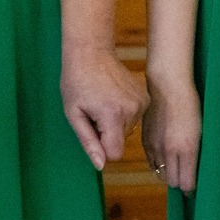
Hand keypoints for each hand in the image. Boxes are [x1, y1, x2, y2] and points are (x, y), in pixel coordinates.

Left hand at [62, 44, 147, 169]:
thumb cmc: (76, 83)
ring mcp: (142, 102)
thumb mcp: (74, 115)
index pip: (114, 153)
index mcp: (113, 115)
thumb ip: (88, 142)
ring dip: (115, 123)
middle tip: (94, 112)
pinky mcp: (145, 97)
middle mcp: (133, 110)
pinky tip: (112, 98)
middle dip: (107, 133)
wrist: (92, 54)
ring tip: (102, 103)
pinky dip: (123, 114)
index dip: (101, 147)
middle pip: (120, 140)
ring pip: (128, 130)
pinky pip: (134, 118)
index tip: (91, 129)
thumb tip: (101, 165)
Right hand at [143, 75, 201, 193]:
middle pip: (173, 182)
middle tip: (187, 178)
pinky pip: (151, 162)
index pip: (186, 183)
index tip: (194, 189)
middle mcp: (169, 151)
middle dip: (180, 182)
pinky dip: (158, 164)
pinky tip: (165, 157)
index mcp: (186, 149)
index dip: (191, 188)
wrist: (167, 87)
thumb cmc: (190, 105)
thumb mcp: (200, 129)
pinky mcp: (145, 141)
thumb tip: (195, 169)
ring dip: (169, 173)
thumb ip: (196, 151)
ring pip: (160, 173)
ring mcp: (155, 147)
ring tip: (177, 167)